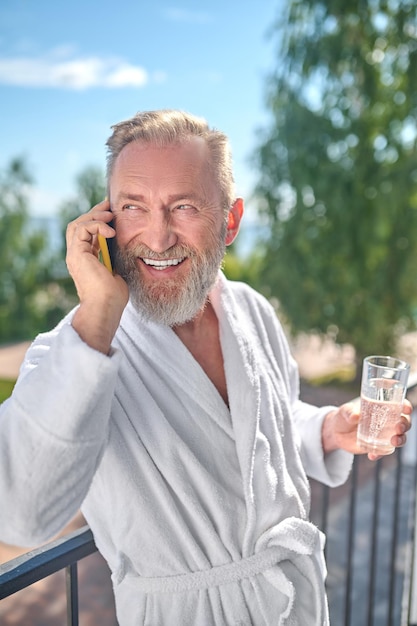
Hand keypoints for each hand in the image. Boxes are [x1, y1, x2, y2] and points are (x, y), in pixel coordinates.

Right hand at [66, 199, 128, 352]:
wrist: (106, 308)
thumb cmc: (114, 296)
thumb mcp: (118, 271)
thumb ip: (116, 257)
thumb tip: (130, 246)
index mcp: (85, 259)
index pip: (87, 233)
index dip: (98, 220)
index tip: (113, 212)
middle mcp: (77, 256)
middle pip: (78, 225)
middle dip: (94, 212)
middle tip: (109, 204)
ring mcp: (74, 255)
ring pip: (77, 224)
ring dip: (94, 216)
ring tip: (110, 215)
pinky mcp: (77, 254)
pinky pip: (82, 230)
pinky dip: (97, 226)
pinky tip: (111, 231)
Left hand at [322, 399, 411, 460]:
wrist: (336, 432)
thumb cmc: (343, 416)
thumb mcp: (344, 412)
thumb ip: (349, 412)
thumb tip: (355, 416)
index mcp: (381, 407)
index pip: (399, 405)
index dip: (406, 406)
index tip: (406, 408)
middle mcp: (387, 421)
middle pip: (403, 422)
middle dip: (405, 425)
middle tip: (398, 428)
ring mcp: (384, 434)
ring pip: (399, 437)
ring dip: (400, 440)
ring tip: (393, 442)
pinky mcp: (378, 446)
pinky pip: (385, 451)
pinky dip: (381, 454)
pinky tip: (372, 455)